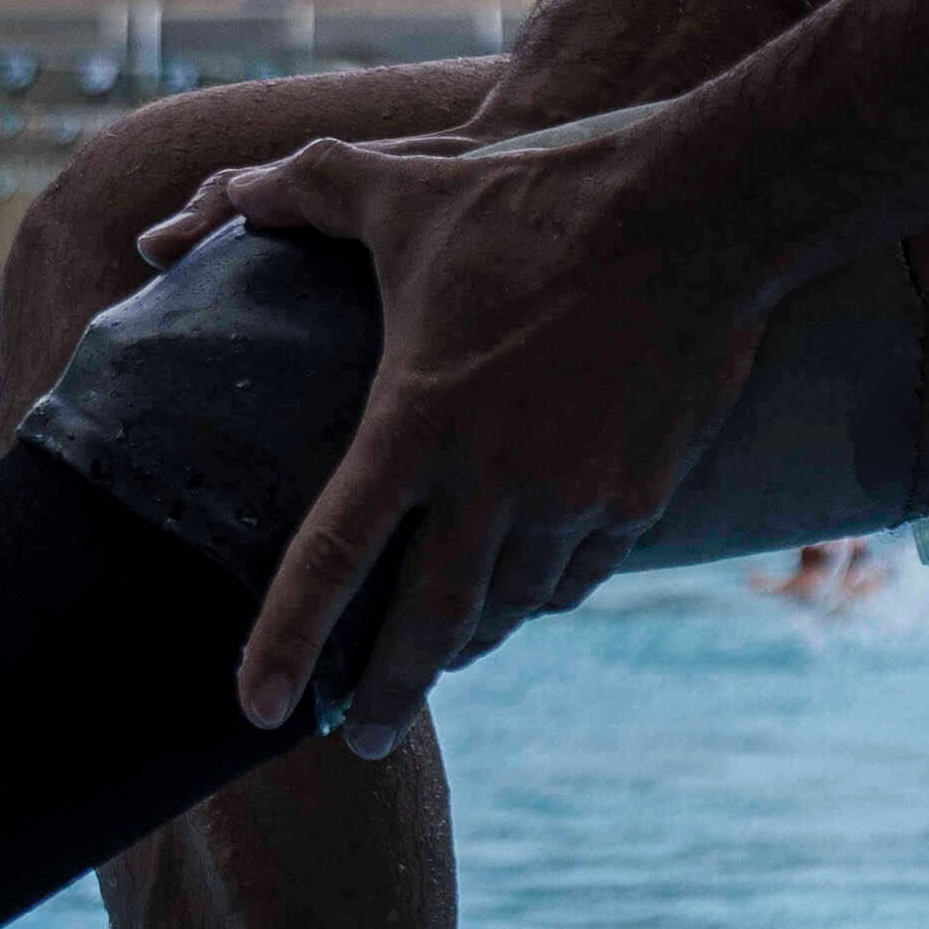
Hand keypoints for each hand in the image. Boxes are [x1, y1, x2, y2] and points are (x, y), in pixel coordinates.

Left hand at [155, 119, 774, 753]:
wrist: (701, 212)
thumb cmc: (540, 196)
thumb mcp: (406, 188)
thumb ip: (302, 189)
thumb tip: (226, 192)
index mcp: (419, 422)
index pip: (333, 557)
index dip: (284, 640)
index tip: (254, 707)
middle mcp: (495, 480)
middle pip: (427, 625)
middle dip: (386, 694)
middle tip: (358, 739)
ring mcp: (576, 497)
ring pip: (508, 608)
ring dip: (467, 646)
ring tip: (438, 665)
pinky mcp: (639, 497)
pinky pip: (575, 575)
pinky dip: (537, 598)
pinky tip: (520, 599)